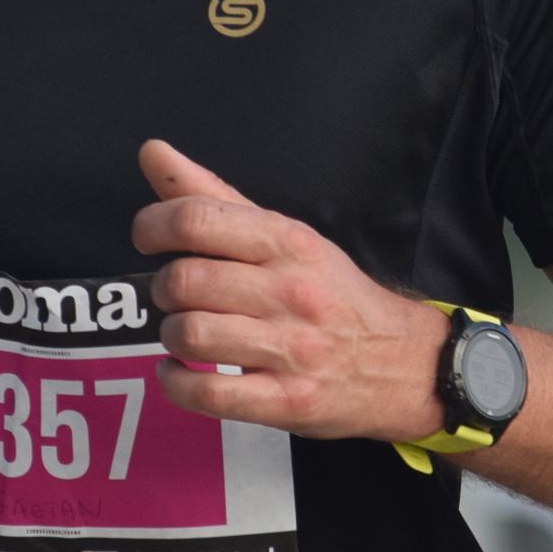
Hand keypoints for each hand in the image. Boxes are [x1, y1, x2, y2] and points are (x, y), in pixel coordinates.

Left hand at [129, 138, 449, 442]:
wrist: (404, 362)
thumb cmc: (331, 294)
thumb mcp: (286, 236)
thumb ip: (214, 196)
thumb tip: (152, 150)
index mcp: (288, 242)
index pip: (197, 219)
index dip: (153, 226)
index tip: (148, 239)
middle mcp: (290, 291)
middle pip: (185, 281)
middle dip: (163, 289)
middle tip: (176, 296)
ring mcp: (291, 349)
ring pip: (191, 335)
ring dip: (171, 336)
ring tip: (185, 334)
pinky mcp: (287, 401)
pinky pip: (208, 394)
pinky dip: (176, 383)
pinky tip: (178, 372)